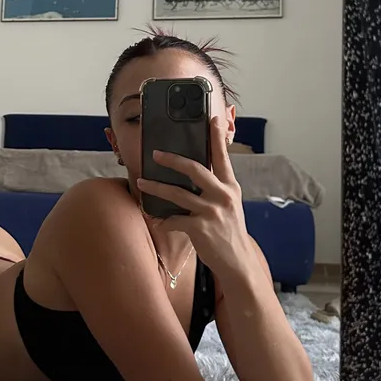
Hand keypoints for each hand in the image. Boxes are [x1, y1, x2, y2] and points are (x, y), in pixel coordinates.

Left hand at [137, 116, 253, 276]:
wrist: (238, 262)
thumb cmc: (230, 231)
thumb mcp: (230, 204)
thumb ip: (216, 187)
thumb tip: (194, 172)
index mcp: (230, 186)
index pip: (222, 157)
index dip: (216, 137)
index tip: (211, 118)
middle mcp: (223, 195)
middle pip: (195, 169)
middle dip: (172, 160)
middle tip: (156, 154)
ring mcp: (211, 212)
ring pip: (177, 194)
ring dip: (156, 187)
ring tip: (142, 182)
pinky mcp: (200, 228)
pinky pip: (174, 220)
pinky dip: (163, 220)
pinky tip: (155, 220)